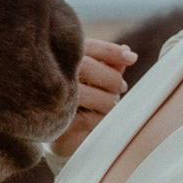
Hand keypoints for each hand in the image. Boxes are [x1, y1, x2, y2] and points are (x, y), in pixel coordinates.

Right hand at [49, 39, 137, 159]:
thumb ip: (108, 65)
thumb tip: (127, 50)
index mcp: (61, 58)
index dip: (110, 51)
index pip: (86, 47)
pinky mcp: (56, 122)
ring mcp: (51, 98)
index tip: (132, 58)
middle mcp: (50, 74)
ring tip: (110, 105)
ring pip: (86, 93)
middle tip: (121, 88)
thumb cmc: (80, 102)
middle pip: (86, 66)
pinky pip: (85, 118)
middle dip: (111, 79)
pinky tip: (99, 118)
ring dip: (107, 101)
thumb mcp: (95, 80)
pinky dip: (99, 119)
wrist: (61, 136)